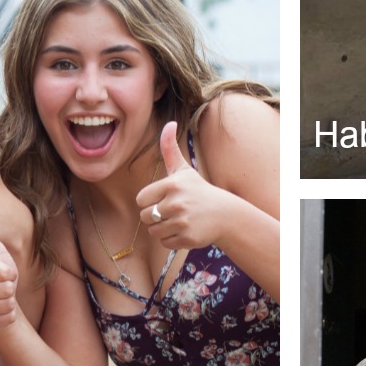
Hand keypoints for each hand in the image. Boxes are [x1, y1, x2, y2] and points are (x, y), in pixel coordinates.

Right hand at [0, 208, 18, 333]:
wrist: (0, 298)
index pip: (4, 272)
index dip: (10, 273)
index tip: (3, 271)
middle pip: (6, 290)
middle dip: (11, 288)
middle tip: (4, 285)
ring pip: (5, 305)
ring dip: (10, 301)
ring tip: (2, 296)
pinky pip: (4, 319)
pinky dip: (8, 315)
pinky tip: (1, 310)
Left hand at [135, 121, 235, 250]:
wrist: (224, 215)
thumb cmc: (199, 190)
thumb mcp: (183, 170)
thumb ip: (170, 149)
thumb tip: (169, 122)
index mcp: (172, 185)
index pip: (141, 200)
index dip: (150, 201)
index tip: (164, 199)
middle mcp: (176, 203)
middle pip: (145, 216)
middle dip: (155, 216)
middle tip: (173, 211)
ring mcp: (182, 221)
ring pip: (153, 231)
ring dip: (163, 228)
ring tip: (179, 220)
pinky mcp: (187, 238)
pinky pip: (165, 242)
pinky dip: (172, 239)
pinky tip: (185, 230)